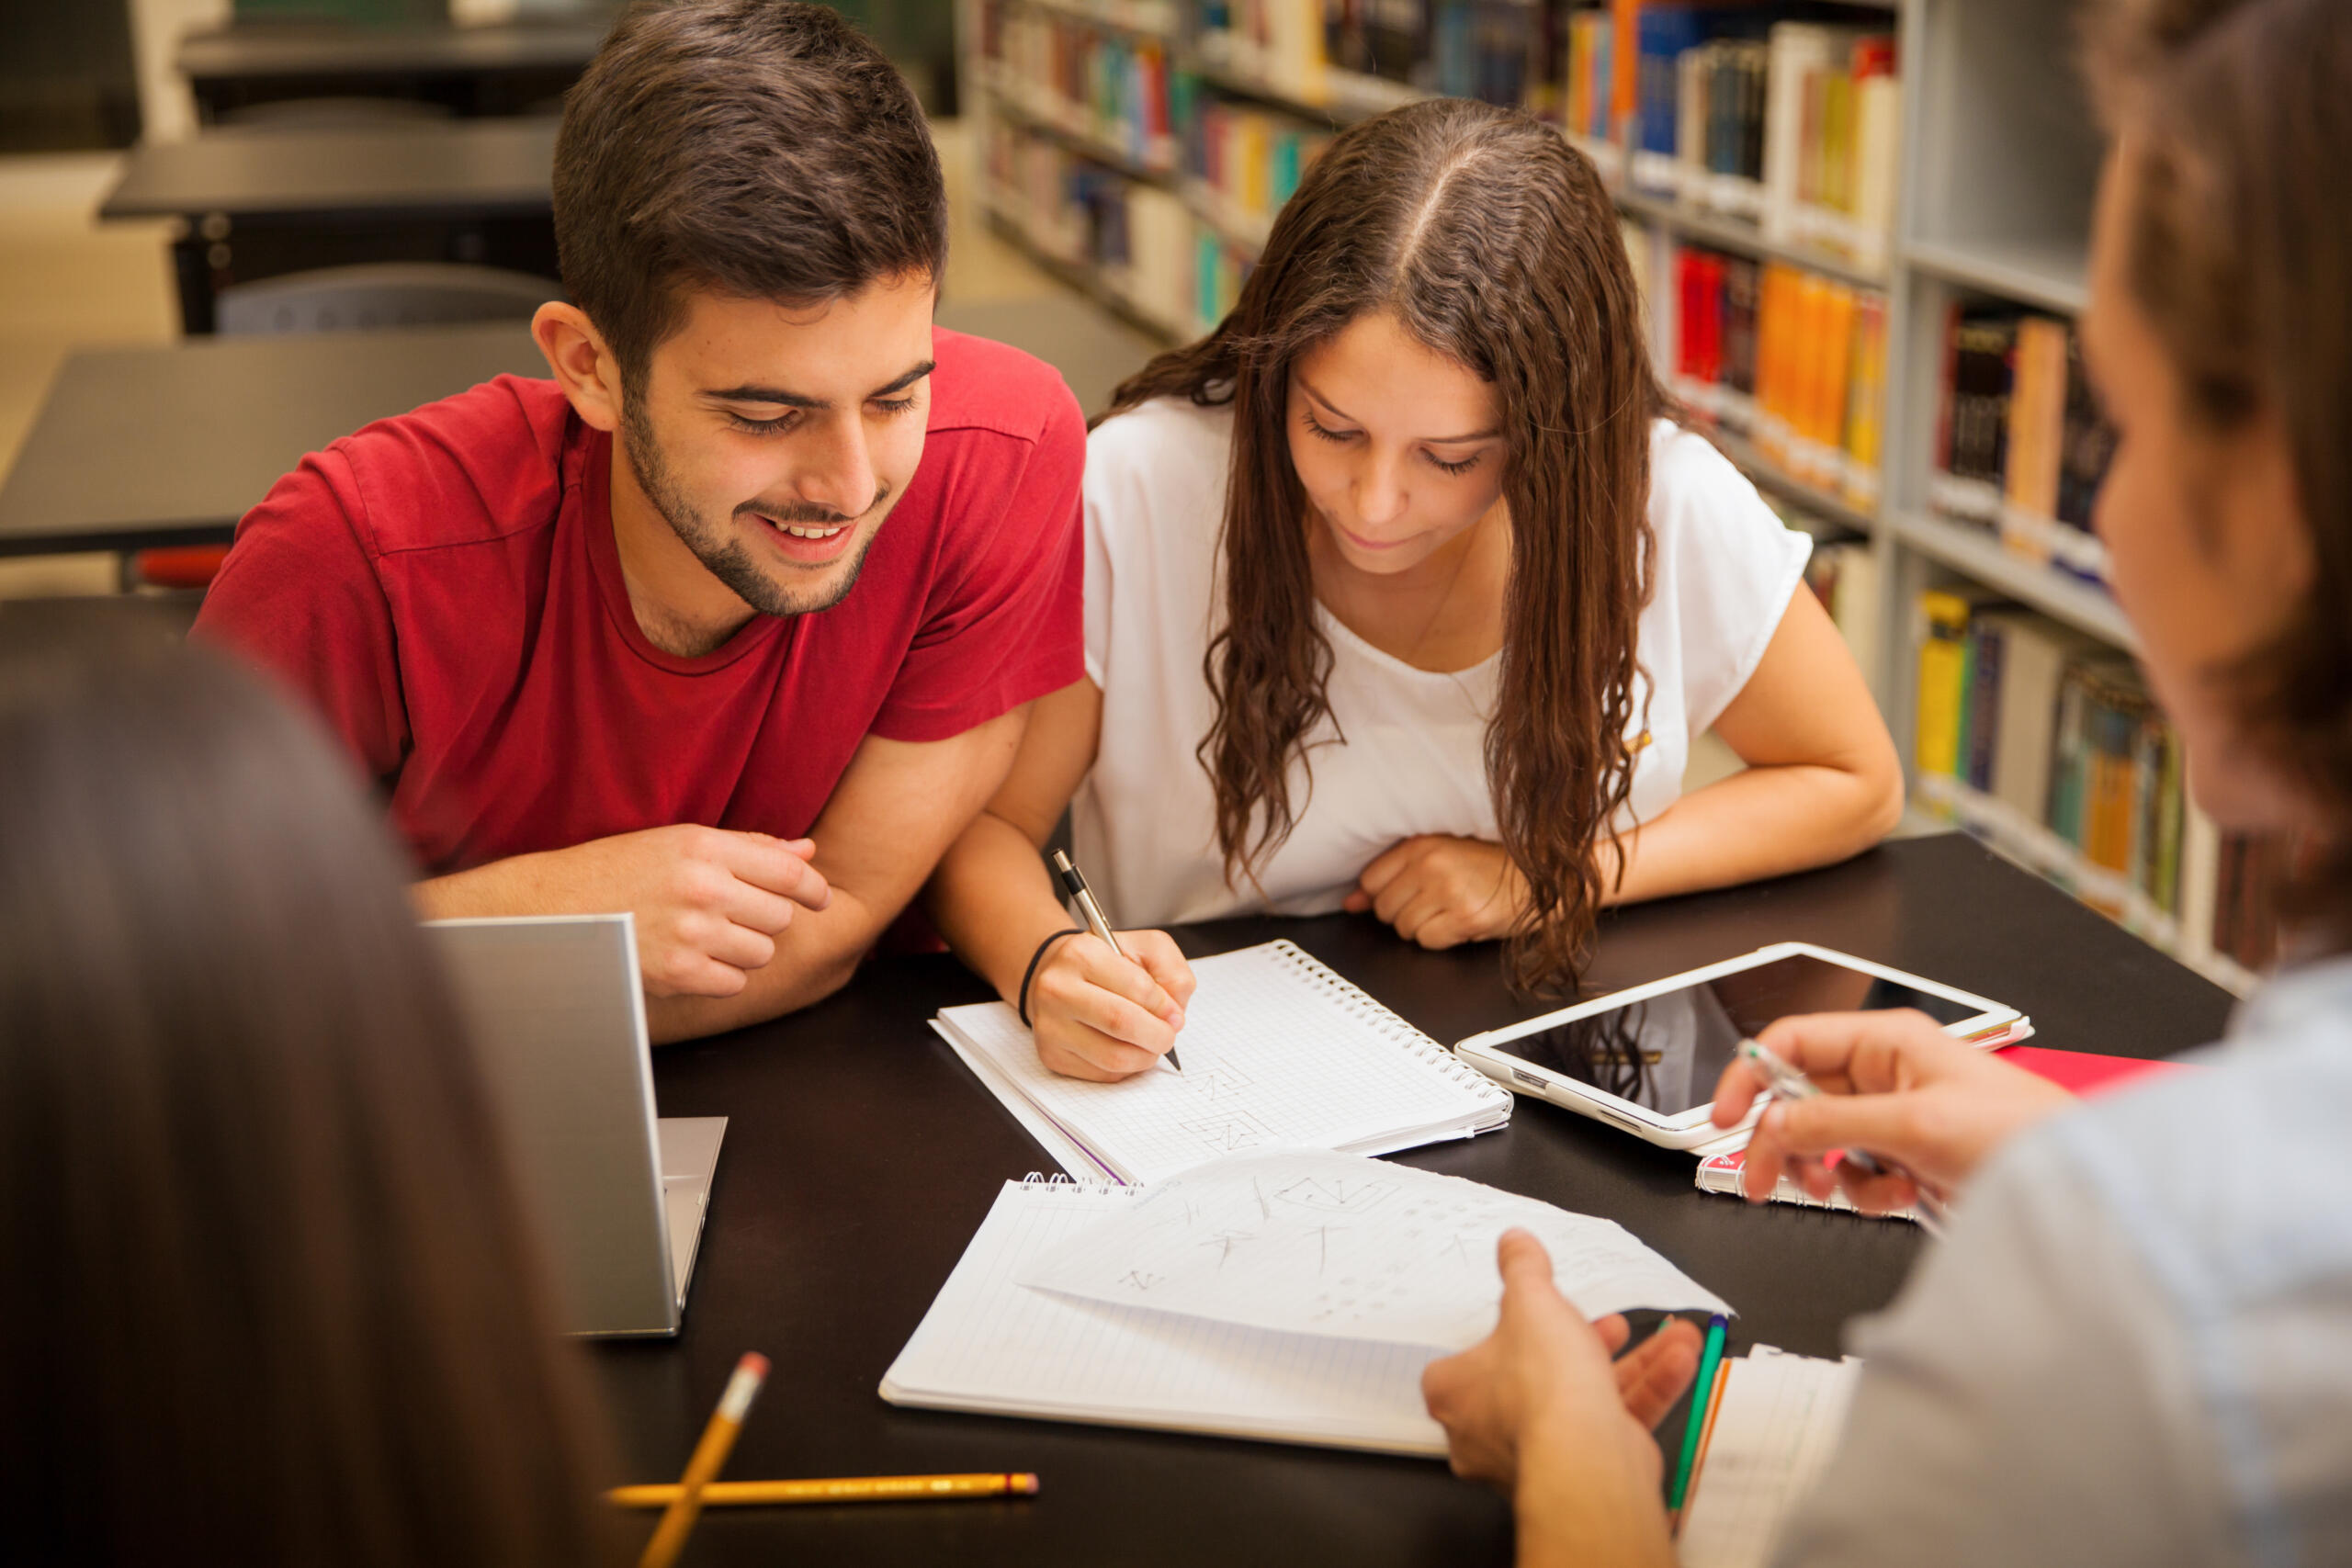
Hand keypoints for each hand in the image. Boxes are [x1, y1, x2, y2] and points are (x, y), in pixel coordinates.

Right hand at [523, 825, 830, 998]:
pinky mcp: (676, 973)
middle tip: (734, 915)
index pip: (789, 873)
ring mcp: (690, 933)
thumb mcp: (680, 843)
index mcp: (704, 848)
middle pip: (780, 916)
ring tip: (709, 936)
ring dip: (745, 949)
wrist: (552, 908)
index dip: (814, 889)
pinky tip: (695, 959)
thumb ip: (749, 848)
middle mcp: (702, 888)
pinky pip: (734, 983)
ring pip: (761, 952)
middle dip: (766, 918)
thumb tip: (808, 853)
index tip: (819, 898)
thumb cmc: (619, 870)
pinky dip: (722, 976)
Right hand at [1028, 929, 1197, 1081]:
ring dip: (1144, 1056)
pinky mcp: (1052, 1055)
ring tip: (1149, 1043)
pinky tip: (1125, 1049)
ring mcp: (1050, 1026)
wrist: (1057, 977)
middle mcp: (1058, 989)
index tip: (1174, 1014)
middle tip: (1167, 1035)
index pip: (1138, 988)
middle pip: (1122, 1023)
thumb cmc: (1105, 962)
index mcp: (1082, 954)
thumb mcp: (1144, 947)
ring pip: (1113, 1057)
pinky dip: (1125, 1067)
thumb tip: (1174, 1015)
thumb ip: (1171, 971)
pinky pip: (1102, 1073)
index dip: (1165, 1007)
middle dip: (1158, 1035)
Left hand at [1344, 835, 1526, 948]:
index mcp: (1422, 844)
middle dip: (1403, 913)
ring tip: (1449, 910)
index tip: (1404, 894)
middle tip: (1433, 903)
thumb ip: (1391, 875)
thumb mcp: (1440, 856)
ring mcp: (1448, 892)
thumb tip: (1350, 902)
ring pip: (1404, 929)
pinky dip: (1441, 938)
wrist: (1538, 877)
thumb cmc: (1489, 866)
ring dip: (1424, 927)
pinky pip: (1428, 941)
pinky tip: (1458, 922)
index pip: (1371, 880)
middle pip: (1384, 909)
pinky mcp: (1466, 917)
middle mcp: (1431, 866)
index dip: (1383, 894)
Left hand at [1422, 1230, 1701, 1492]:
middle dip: (1589, 1341)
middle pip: (1540, 1376)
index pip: (1470, 1356)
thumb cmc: (1540, 1387)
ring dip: (1636, 1363)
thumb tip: (1514, 1242)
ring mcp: (1538, 1455)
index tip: (1543, 1311)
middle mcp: (1489, 1432)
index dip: (1511, 1329)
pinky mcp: (1583, 1469)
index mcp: (1456, 1393)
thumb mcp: (1531, 1301)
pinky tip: (1679, 1362)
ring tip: (1671, 1337)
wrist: (1584, 1459)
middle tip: (1612, 1322)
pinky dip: (1649, 1392)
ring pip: (1587, 1399)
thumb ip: (1523, 1269)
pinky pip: (1614, 1424)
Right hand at [1709, 1011, 2073, 1210]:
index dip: (1750, 1077)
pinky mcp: (1907, 1155)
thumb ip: (1831, 1123)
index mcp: (1886, 1042)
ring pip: (1822, 1140)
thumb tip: (1771, 1125)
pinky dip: (1865, 1190)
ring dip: (1829, 1171)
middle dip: (1783, 1140)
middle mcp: (1886, 1073)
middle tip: (1764, 1178)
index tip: (1724, 1118)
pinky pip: (1855, 1170)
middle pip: (1798, 1099)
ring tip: (1850, 1189)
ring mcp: (1895, 1115)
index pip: (1791, 1042)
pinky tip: (1898, 1195)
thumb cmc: (2020, 1136)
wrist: (2074, 1186)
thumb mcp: (1912, 1125)